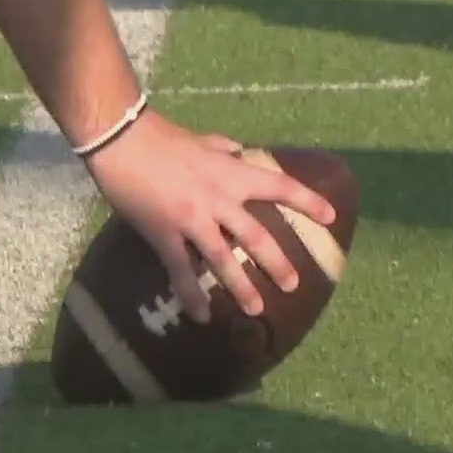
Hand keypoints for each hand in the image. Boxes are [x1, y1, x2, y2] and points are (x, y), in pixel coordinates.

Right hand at [83, 109, 335, 322]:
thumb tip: (239, 151)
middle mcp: (218, 198)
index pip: (279, 186)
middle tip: (293, 285)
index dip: (307, 201)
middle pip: (256, 236)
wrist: (122, 138)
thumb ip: (223, 148)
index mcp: (230, 173)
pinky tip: (201, 316)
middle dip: (277, 263)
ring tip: (256, 309)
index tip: (330, 216)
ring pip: (223, 259)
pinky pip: (181, 270)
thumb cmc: (161, 137)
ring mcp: (192, 218)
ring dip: (241, 286)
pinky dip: (191, 295)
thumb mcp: (201, 140)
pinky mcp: (164, 233)